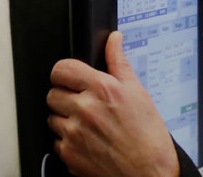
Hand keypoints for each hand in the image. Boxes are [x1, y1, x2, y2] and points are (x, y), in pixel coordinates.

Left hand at [47, 32, 179, 176]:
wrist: (150, 174)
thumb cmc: (148, 137)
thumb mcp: (137, 93)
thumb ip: (118, 62)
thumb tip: (114, 39)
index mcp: (101, 90)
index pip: (61, 68)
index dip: (65, 73)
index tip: (71, 79)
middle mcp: (85, 110)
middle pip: (53, 92)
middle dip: (66, 97)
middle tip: (85, 105)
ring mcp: (74, 133)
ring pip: (52, 116)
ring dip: (65, 119)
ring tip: (88, 125)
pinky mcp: (69, 154)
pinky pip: (56, 140)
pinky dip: (67, 141)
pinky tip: (87, 141)